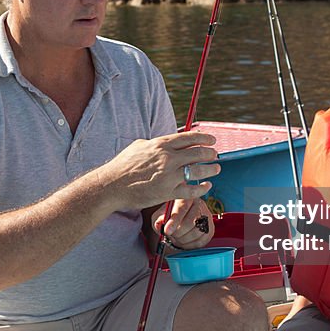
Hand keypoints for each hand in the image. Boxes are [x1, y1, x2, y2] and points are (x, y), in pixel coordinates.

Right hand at [101, 131, 220, 210]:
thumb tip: (166, 141)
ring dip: (211, 169)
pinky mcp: (167, 192)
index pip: (189, 138)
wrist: (112, 185)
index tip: (212, 140)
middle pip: (197, 153)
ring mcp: (169, 176)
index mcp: (161, 145)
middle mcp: (168, 158)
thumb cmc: (123, 165)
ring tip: (216, 168)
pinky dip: (202, 188)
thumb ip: (156, 144)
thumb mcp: (139, 146)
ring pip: (198, 170)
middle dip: (210, 153)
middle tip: (215, 155)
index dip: (204, 138)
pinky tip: (206, 186)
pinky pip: (191, 190)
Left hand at [153, 198, 213, 249]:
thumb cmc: (170, 215)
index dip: (174, 222)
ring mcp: (207, 216)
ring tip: (176, 239)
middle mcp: (199, 205)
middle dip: (179, 233)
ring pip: (198, 232)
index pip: (182, 209)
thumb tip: (160, 225)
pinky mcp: (210, 228)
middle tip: (171, 236)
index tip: (167, 231)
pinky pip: (202, 240)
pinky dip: (191, 244)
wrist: (181, 218)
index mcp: (186, 198)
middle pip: (192, 222)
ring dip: (184, 240)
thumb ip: (159, 220)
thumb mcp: (160, 215)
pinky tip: (184, 242)